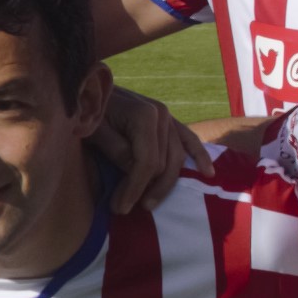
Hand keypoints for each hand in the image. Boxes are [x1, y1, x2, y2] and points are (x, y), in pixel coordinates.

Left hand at [93, 85, 205, 211]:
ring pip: (176, 158)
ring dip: (164, 184)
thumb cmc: (89, 111)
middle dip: (144, 189)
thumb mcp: (96, 132)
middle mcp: (162, 114)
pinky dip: (199, 156)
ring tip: (148, 203)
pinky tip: (207, 173)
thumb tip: (137, 175)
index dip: (134, 188)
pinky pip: (189, 140)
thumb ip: (118, 151)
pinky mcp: (169, 121)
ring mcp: (169, 117)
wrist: (91, 88)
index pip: (147, 162)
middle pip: (163, 163)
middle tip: (123, 209)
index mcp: (145, 115)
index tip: (119, 208)